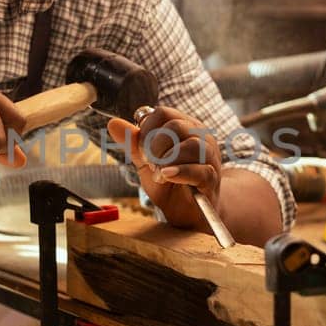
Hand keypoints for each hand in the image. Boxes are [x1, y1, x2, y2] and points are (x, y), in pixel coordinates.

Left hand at [107, 105, 222, 230]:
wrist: (188, 212)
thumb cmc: (170, 184)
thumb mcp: (146, 162)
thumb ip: (133, 143)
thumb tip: (113, 123)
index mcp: (185, 127)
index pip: (163, 113)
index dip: (146, 129)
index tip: (142, 149)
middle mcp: (201, 137)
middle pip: (176, 126)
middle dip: (155, 145)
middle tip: (150, 163)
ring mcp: (210, 157)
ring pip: (192, 145)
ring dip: (167, 159)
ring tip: (159, 173)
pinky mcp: (212, 179)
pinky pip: (199, 170)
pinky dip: (180, 171)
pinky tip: (166, 175)